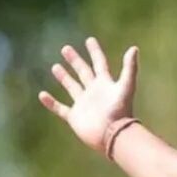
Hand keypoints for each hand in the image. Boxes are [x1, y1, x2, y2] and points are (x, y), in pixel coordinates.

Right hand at [39, 37, 138, 153]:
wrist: (113, 135)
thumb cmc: (120, 112)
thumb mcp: (126, 87)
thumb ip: (130, 68)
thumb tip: (134, 48)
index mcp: (105, 84)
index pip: (99, 63)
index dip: (95, 52)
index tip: (89, 40)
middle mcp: (93, 92)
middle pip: (83, 72)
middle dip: (75, 60)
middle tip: (66, 48)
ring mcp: (83, 104)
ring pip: (71, 87)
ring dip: (64, 77)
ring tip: (55, 66)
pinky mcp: (75, 117)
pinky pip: (60, 108)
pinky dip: (51, 103)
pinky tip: (42, 95)